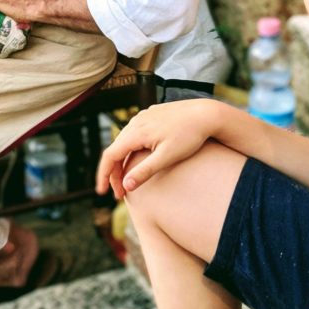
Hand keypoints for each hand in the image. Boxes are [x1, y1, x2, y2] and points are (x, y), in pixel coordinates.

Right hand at [95, 99, 217, 199]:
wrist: (207, 113)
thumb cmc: (190, 136)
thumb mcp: (167, 157)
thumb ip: (145, 171)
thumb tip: (126, 186)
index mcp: (136, 133)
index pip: (110, 156)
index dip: (103, 175)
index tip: (101, 193)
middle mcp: (135, 122)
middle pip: (116, 150)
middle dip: (114, 173)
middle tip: (120, 194)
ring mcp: (143, 117)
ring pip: (125, 142)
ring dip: (123, 161)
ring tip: (129, 180)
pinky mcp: (152, 116)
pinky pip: (135, 135)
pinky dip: (132, 150)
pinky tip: (140, 160)